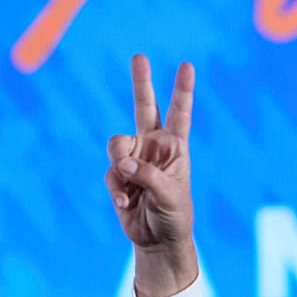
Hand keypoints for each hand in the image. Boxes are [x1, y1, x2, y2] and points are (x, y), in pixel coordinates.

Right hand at [105, 55, 198, 296]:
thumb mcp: (170, 195)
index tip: (187, 65)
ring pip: (116, 145)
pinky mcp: (118, 176)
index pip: (180, 113)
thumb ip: (147, 175)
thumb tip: (121, 162)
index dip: (183, 90)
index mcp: (175, 147)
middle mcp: (153, 147)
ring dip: (120, 167)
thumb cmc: (174, 216)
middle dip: (141, 82)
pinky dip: (115, 189)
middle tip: (139, 56)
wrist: (158, 240)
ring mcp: (134, 159)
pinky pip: (110, 174)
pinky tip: (125, 204)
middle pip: (144, 107)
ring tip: (130, 190)